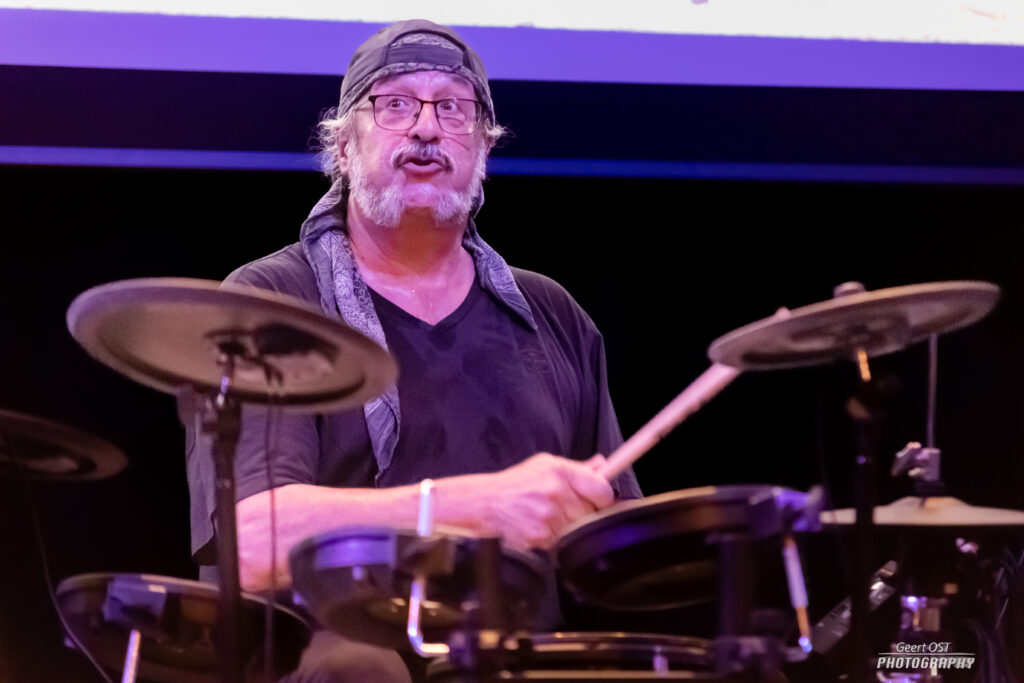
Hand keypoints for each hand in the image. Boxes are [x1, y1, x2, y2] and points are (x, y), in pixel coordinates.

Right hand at [478, 453, 614, 550]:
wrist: (487, 503)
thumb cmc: (516, 483)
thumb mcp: (545, 465)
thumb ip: (576, 468)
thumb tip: (601, 465)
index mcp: (560, 472)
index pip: (602, 489)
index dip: (604, 497)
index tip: (601, 499)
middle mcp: (555, 493)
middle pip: (592, 512)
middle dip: (585, 512)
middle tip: (569, 507)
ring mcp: (548, 517)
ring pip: (578, 529)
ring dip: (570, 526)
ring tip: (552, 516)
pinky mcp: (541, 537)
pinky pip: (562, 541)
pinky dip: (556, 537)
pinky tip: (543, 526)